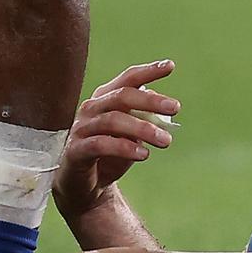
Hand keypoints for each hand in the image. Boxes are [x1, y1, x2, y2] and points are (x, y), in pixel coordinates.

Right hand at [53, 60, 180, 217]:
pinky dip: (124, 147)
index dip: (147, 71)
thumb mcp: (133, 134)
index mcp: (105, 99)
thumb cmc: (112, 153)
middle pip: (121, 96)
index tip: (170, 65)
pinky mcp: (75, 150)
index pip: (127, 80)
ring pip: (113, 120)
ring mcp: (81, 129)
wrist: (86, 186)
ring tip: (166, 141)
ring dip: (143, 128)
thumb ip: (145, 118)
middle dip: (150, 100)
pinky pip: (100, 144)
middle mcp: (91, 109)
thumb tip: (166, 108)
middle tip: (176, 107)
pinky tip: (143, 154)